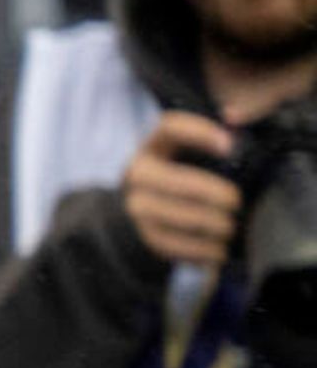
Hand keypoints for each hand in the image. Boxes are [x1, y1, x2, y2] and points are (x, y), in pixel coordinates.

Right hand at [124, 112, 244, 266]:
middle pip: (177, 181)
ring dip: (213, 226)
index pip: (170, 127)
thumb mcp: (183, 153)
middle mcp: (137, 175)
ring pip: (179, 217)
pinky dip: (203, 251)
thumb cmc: (173, 178)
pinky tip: (218, 251)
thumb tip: (236, 116)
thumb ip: (212, 136)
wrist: (130, 215)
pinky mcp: (142, 237)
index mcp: (152, 147)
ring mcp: (136, 208)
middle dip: (214, 193)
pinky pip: (176, 245)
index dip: (200, 132)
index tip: (230, 145)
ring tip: (230, 228)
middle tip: (236, 202)